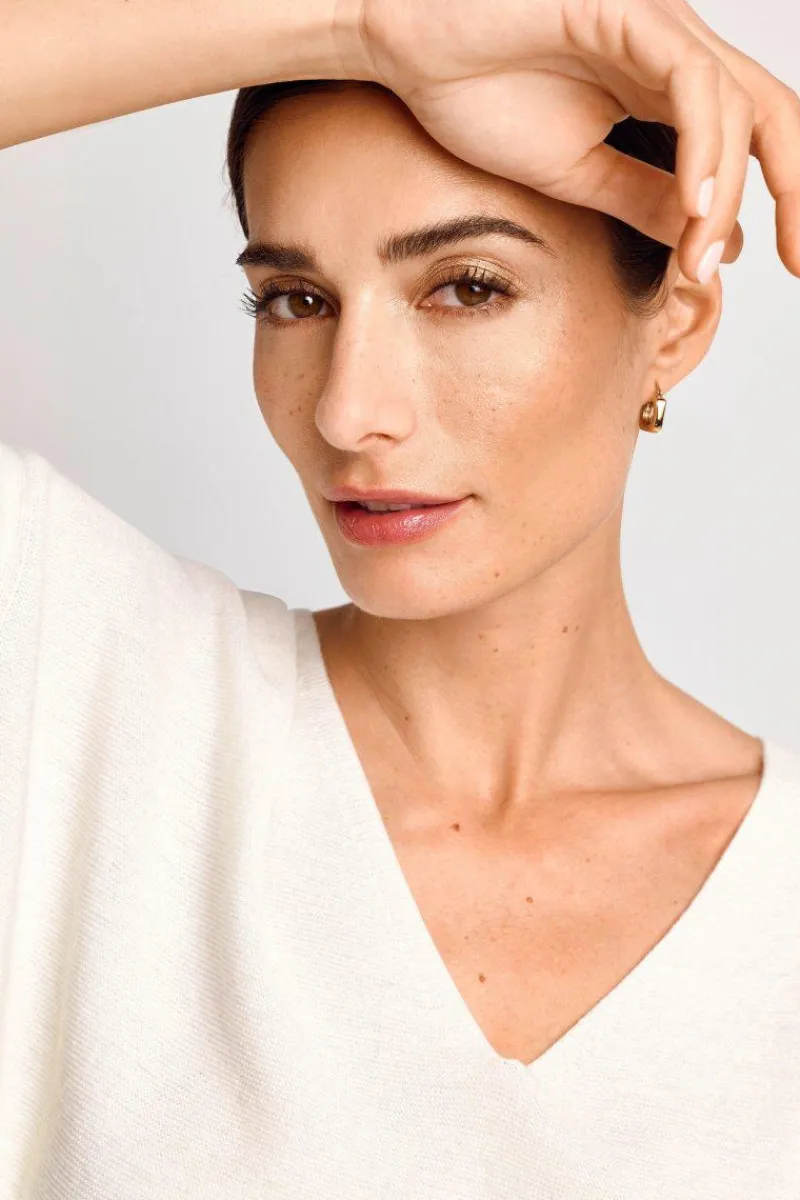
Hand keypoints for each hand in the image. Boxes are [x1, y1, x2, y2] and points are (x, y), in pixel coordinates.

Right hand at [335, 0, 799, 281]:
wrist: (407, 46)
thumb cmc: (478, 92)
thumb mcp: (577, 173)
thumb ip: (644, 199)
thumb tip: (711, 242)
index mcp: (665, 90)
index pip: (749, 142)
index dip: (781, 197)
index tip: (783, 263)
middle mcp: (676, 55)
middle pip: (773, 118)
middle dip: (797, 191)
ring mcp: (659, 28)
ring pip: (736, 109)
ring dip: (727, 195)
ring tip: (703, 263)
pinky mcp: (631, 13)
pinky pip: (692, 83)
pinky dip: (702, 148)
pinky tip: (694, 206)